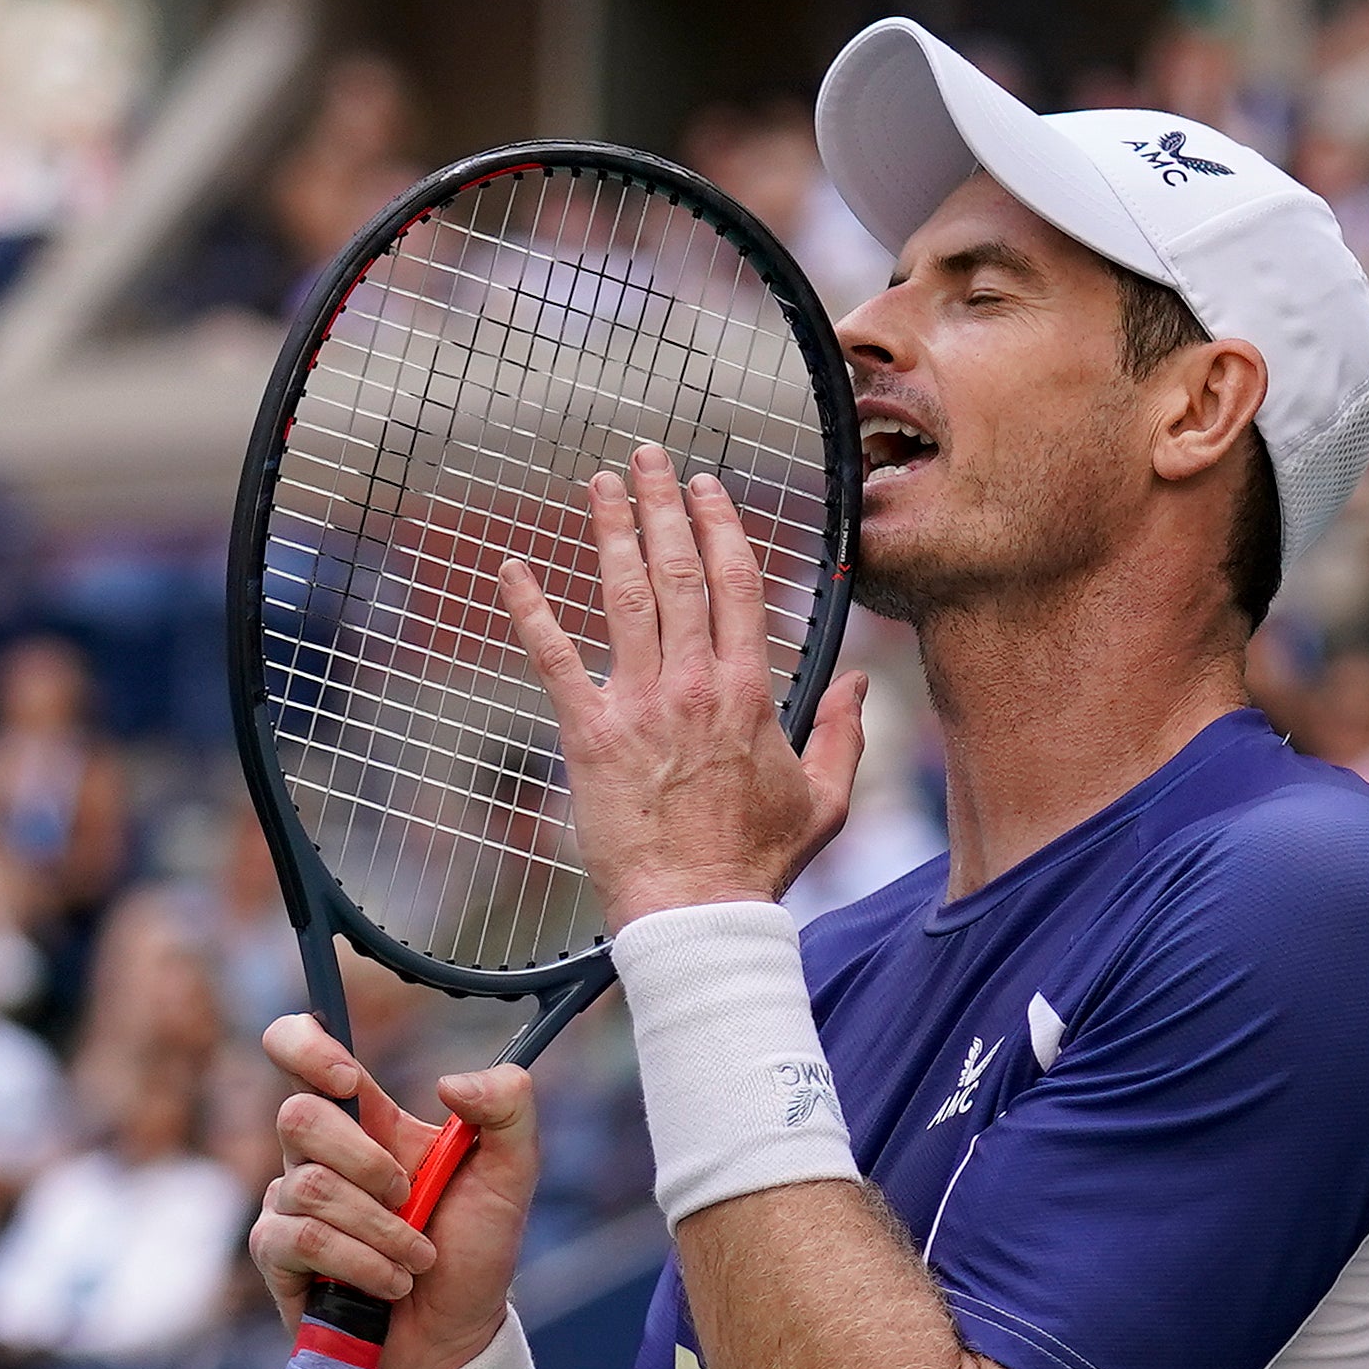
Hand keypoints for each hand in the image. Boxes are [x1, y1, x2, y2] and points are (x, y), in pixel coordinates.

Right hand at [249, 1014, 539, 1368]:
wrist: (456, 1335)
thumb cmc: (476, 1248)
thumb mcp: (512, 1171)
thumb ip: (508, 1106)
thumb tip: (448, 1082)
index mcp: (369, 1120)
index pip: (304, 1049)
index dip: (308, 1046)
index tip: (348, 1077)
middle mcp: (320, 1153)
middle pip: (298, 1114)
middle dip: (366, 1159)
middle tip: (412, 1196)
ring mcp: (292, 1202)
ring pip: (311, 1186)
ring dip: (381, 1229)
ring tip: (417, 1258)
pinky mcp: (277, 1253)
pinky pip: (303, 1240)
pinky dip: (361, 1263)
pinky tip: (391, 1283)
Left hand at [500, 444, 869, 927]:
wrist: (697, 912)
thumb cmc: (758, 862)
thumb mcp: (826, 798)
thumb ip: (843, 732)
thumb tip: (857, 681)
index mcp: (751, 691)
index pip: (737, 584)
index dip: (720, 526)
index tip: (706, 485)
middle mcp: (695, 684)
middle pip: (678, 572)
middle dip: (663, 506)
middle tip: (648, 455)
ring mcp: (639, 705)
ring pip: (624, 596)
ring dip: (610, 531)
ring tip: (600, 483)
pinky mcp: (590, 735)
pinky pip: (554, 659)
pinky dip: (531, 610)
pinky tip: (511, 568)